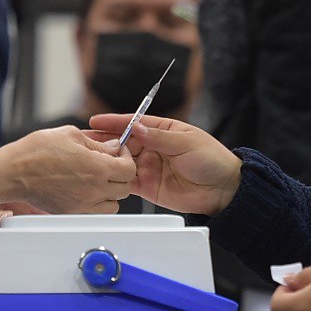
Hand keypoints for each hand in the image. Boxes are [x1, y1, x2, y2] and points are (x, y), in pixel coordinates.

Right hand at [0, 126, 135, 215]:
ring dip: (111, 192)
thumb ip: (97, 143)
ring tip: (99, 180)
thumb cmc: (37, 151)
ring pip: (114, 205)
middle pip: (125, 188)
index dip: (127, 157)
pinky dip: (97, 204)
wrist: (14, 172)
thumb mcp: (71, 135)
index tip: (119, 152)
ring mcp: (83, 204)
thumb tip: (112, 147)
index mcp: (97, 167)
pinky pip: (96, 213)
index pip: (130, 168)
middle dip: (121, 174)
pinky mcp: (72, 213)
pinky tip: (86, 190)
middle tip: (110, 164)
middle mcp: (94, 189)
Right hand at [86, 114, 241, 215]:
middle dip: (105, 141)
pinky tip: (103, 176)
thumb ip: (160, 138)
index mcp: (163, 130)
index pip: (133, 123)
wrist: (223, 190)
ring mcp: (148, 166)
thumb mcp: (187, 143)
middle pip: (122, 142)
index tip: (96, 121)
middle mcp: (152, 147)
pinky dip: (114, 179)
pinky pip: (126, 181)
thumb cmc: (212, 160)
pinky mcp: (147, 186)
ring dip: (107, 160)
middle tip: (87, 142)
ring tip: (91, 158)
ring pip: (121, 161)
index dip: (114, 122)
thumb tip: (137, 129)